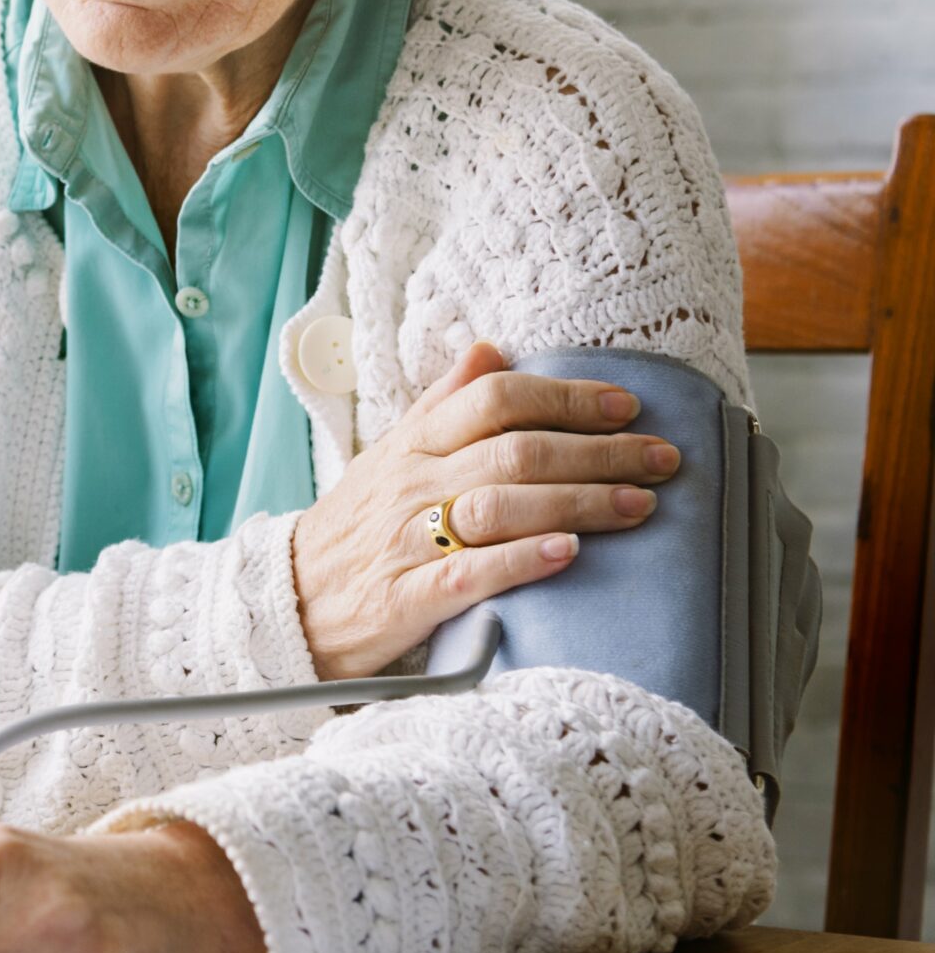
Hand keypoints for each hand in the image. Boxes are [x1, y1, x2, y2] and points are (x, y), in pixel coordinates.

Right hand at [292, 340, 678, 679]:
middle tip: (662, 458)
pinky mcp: (407, 599)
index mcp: (411, 444)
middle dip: (599, 451)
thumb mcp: (388, 454)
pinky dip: (522, 560)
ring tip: (640, 505)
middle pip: (514, 451)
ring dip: (579, 502)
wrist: (290, 601)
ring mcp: (407, 541)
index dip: (564, 397)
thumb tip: (491, 350)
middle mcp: (412, 485)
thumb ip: (441, 404)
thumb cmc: (354, 527)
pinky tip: (569, 553)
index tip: (625, 404)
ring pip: (501, 507)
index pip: (492, 399)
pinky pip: (469, 574)